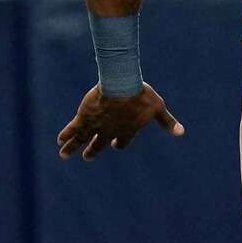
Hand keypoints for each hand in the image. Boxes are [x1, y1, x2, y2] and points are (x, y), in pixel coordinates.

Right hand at [56, 82, 184, 160]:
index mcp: (127, 130)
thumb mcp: (157, 108)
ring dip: (72, 147)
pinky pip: (72, 129)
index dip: (120, 142)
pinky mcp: (83, 118)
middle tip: (89, 155)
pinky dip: (65, 135)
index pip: (123, 140)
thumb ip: (168, 121)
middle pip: (100, 144)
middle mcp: (109, 132)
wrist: (122, 87)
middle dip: (94, 149)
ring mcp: (95, 126)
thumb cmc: (141, 97)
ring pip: (81, 140)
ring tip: (63, 155)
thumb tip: (182, 133)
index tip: (117, 144)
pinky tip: (59, 141)